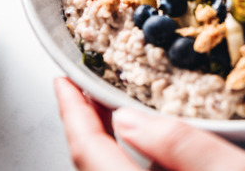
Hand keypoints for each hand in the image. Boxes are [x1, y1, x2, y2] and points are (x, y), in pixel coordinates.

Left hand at [53, 77, 244, 170]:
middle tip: (85, 87)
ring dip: (103, 144)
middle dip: (85, 124)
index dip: (72, 112)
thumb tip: (129, 120)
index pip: (89, 152)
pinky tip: (146, 148)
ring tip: (110, 109)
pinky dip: (125, 162)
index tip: (63, 81)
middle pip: (90, 166)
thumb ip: (182, 145)